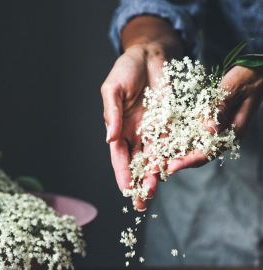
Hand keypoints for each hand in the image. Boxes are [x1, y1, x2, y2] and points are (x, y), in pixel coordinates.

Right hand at [101, 16, 182, 209]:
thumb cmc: (127, 69)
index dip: (122, 174)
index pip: (120, 157)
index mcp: (119, 130)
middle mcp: (136, 135)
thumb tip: (109, 139)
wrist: (152, 55)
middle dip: (139, 183)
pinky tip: (171, 172)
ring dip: (154, 177)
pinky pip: (172, 145)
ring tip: (154, 193)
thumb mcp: (113, 90)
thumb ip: (112, 114)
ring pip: (154, 160)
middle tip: (141, 203)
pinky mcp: (171, 125)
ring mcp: (154, 132)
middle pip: (138, 164)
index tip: (125, 189)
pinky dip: (171, 159)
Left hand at [167, 65, 262, 172]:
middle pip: (200, 156)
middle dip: (180, 162)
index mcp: (233, 132)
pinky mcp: (212, 125)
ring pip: (197, 149)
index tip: (172, 166)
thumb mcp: (232, 89)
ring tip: (161, 160)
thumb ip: (220, 107)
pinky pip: (196, 137)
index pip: (208, 152)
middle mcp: (225, 136)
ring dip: (180, 155)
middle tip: (160, 168)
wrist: (253, 73)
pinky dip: (182, 142)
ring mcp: (219, 132)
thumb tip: (210, 128)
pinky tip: (169, 144)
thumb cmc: (245, 78)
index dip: (189, 160)